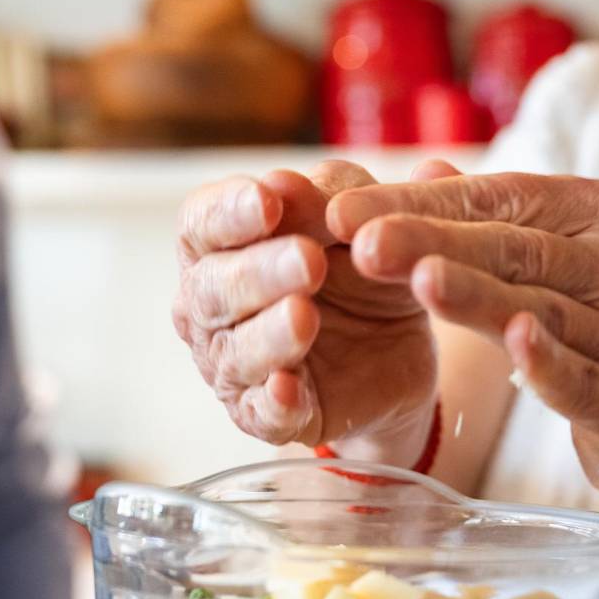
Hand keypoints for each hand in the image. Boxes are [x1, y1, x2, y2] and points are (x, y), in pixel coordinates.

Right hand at [174, 161, 443, 448]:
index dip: (229, 213)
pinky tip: (291, 389)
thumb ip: (331, 195)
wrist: (398, 340)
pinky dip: (274, 404)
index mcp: (218, 244)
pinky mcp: (268, 416)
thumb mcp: (358, 216)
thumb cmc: (355, 262)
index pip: (200, 223)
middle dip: (259, 272)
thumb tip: (287, 182)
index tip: (270, 201)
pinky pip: (263, 415)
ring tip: (305, 316)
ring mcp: (233, 365)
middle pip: (214, 288)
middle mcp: (210, 306)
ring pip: (235, 353)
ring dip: (269, 335)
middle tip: (309, 260)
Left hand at [327, 172, 598, 527]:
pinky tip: (515, 348)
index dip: (418, 204)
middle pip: (511, 248)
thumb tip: (421, 169)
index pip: (497, 201)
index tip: (341, 208)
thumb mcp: (554, 263)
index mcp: (595, 215)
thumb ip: (490, 223)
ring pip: (540, 307)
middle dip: (430, 241)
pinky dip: (549, 364)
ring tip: (419, 278)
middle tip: (359, 238)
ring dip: (478, 295)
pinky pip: (584, 381)